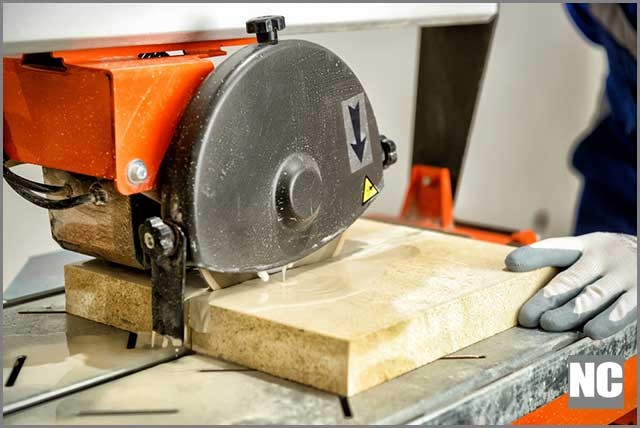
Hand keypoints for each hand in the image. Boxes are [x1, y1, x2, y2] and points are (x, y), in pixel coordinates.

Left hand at [505, 232, 636, 338]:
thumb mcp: (591, 252)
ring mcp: (623, 275)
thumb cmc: (614, 261)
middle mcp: (604, 258)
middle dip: (546, 299)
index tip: (511, 264)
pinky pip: (624, 310)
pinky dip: (608, 322)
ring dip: (570, 312)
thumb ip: (561, 264)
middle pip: (571, 279)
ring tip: (549, 324)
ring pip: (593, 296)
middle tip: (527, 316)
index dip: (533, 255)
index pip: (556, 249)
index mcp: (587, 246)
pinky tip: (592, 333)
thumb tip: (514, 273)